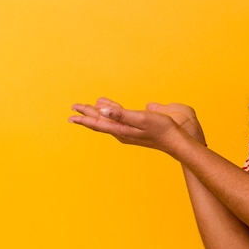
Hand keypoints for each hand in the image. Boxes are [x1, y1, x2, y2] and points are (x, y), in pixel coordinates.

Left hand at [69, 97, 198, 154]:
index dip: (85, 116)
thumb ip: (121, 114)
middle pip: (101, 122)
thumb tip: (102, 110)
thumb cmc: (161, 129)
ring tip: (90, 107)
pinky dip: (111, 113)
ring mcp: (128, 133)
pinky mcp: (135, 131)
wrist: (175, 141)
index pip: (98, 122)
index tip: (73, 112)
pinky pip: (118, 121)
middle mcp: (122, 133)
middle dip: (88, 114)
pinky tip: (112, 110)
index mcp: (121, 129)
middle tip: (75, 107)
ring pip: (108, 121)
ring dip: (99, 113)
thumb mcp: (141, 118)